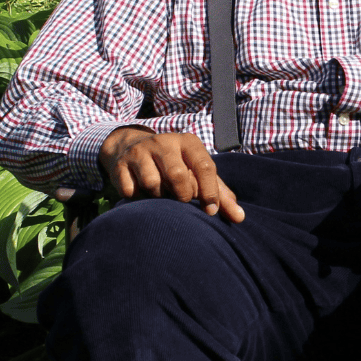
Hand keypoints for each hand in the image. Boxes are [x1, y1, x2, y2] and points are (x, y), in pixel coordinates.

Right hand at [99, 128, 245, 222]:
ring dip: (157, 196)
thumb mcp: (197, 173)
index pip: (205, 166)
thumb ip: (219, 194)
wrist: (131, 147)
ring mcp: (139, 151)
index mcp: (188, 142)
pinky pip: (130, 190)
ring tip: (159, 193)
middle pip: (177, 175)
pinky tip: (141, 193)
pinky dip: (137, 198)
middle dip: (181, 195)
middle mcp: (164, 142)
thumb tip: (240, 218)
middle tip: (180, 200)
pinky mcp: (120, 165)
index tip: (211, 211)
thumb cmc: (175, 165)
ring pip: (152, 183)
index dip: (210, 192)